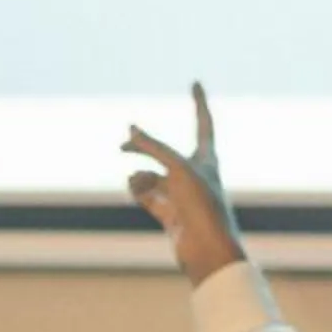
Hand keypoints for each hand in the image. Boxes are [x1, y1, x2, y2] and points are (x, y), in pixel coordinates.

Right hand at [123, 81, 245, 286]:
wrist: (205, 248)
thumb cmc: (201, 204)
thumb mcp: (178, 167)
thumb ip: (153, 146)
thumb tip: (131, 129)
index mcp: (207, 158)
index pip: (203, 122)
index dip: (199, 102)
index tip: (196, 83)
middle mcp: (194, 173)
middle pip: (163, 150)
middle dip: (143, 147)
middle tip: (124, 144)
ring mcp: (179, 193)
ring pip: (150, 173)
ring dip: (140, 175)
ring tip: (138, 183)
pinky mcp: (166, 211)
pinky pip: (144, 192)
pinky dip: (137, 189)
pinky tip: (136, 194)